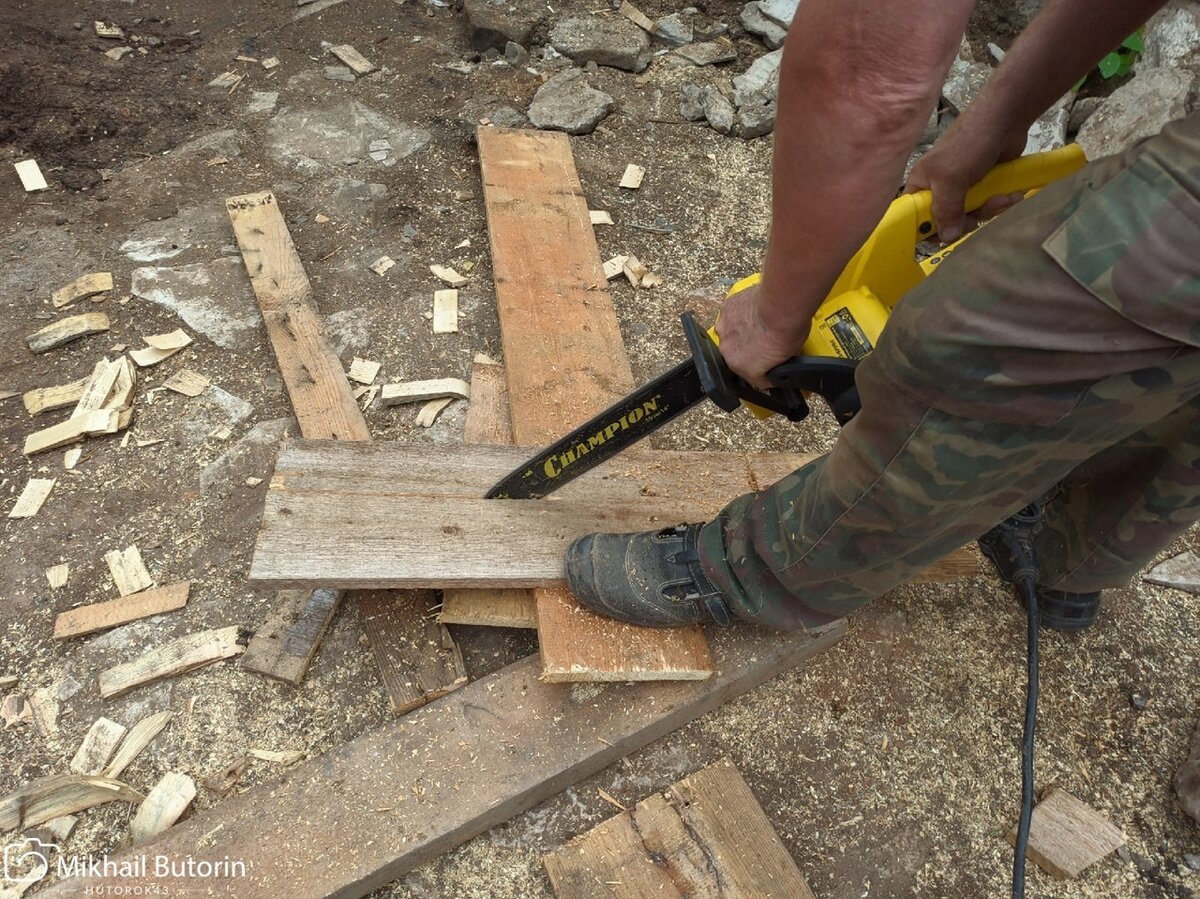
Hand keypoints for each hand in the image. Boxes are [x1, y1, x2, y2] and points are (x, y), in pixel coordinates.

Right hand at [714, 283, 810, 389]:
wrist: (782, 305)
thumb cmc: (786, 329)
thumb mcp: (789, 356)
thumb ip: (777, 363)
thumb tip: (779, 360)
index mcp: (741, 367)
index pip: (753, 378)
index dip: (764, 371)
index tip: (770, 364)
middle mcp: (728, 350)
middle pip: (738, 355)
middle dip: (751, 351)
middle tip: (766, 342)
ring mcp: (725, 329)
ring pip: (732, 335)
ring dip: (743, 333)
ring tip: (760, 325)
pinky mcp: (726, 309)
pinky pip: (732, 315)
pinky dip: (740, 315)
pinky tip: (754, 311)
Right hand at [906, 119, 1027, 241]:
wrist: (1005, 121)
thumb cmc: (969, 144)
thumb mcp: (951, 179)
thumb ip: (946, 210)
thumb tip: (947, 237)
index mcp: (921, 185)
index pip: (913, 217)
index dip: (924, 229)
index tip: (940, 233)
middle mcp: (939, 190)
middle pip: (945, 222)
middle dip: (964, 220)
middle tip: (974, 215)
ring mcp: (962, 189)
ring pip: (970, 216)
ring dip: (988, 210)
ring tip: (1000, 197)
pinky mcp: (983, 187)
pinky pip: (987, 207)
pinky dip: (999, 204)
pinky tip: (1010, 195)